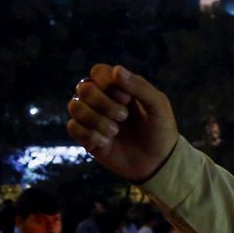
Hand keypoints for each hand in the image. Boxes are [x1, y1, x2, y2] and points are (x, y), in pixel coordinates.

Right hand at [66, 65, 178, 181]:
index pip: (98, 72)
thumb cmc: (160, 130)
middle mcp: (101, 99)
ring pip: (75, 106)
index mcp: (118, 88)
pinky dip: (91, 135)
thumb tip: (117, 70)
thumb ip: (140, 87)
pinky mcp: (86, 137)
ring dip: (96, 120)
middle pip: (84, 87)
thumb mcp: (158, 106)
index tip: (128, 99)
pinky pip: (73, 127)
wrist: (158, 162)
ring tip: (115, 132)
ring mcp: (92, 118)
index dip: (109, 83)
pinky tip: (106, 143)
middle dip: (104, 103)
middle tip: (124, 117)